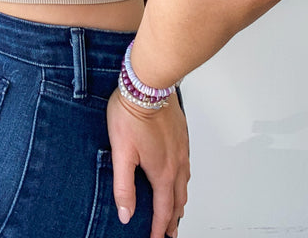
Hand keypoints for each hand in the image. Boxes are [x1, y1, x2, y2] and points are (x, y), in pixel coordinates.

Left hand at [106, 87, 189, 237]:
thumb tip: (126, 213)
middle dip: (173, 218)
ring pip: (185, 182)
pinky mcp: (182, 135)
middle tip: (169, 232)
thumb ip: (123, 186)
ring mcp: (181, 148)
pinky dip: (183, 179)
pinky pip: (186, 165)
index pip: (163, 209)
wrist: (148, 84)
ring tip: (175, 209)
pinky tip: (178, 174)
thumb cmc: (131, 114)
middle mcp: (177, 163)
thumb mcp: (121, 153)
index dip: (159, 228)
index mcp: (162, 171)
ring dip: (180, 200)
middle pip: (178, 199)